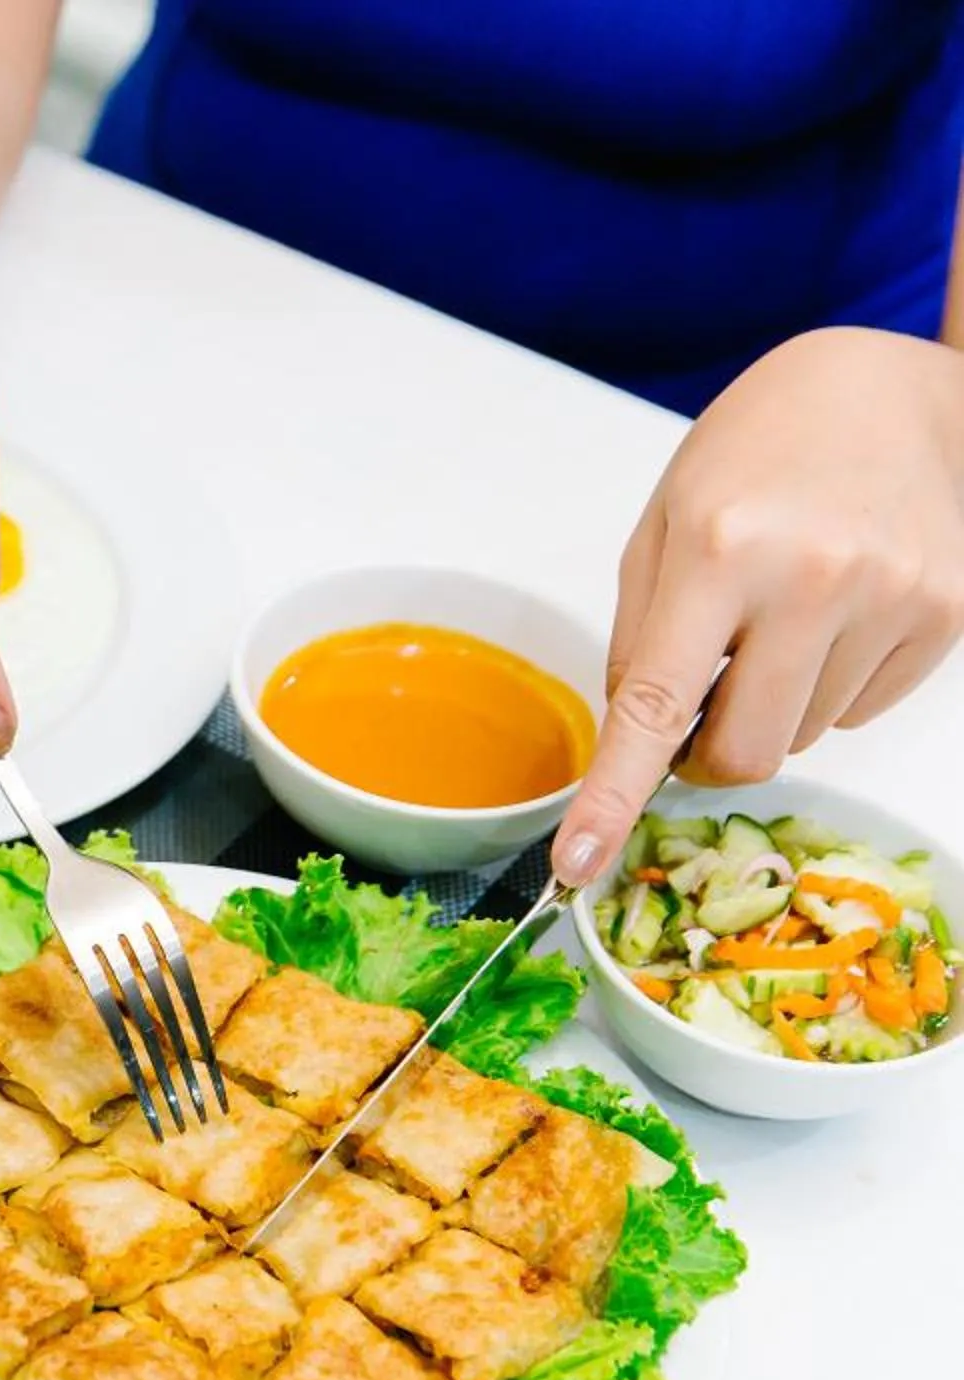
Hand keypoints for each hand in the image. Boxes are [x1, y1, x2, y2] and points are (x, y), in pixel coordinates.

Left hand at [556, 325, 963, 882]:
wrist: (886, 390)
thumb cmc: (756, 455)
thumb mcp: (666, 527)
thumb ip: (640, 640)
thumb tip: (635, 745)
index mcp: (722, 553)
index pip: (653, 707)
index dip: (613, 797)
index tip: (578, 864)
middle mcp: (815, 580)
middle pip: (743, 753)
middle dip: (708, 754)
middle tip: (703, 698)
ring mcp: (893, 599)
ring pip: (805, 736)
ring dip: (776, 703)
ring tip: (786, 612)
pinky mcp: (947, 614)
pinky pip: (862, 709)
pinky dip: (833, 683)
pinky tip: (838, 609)